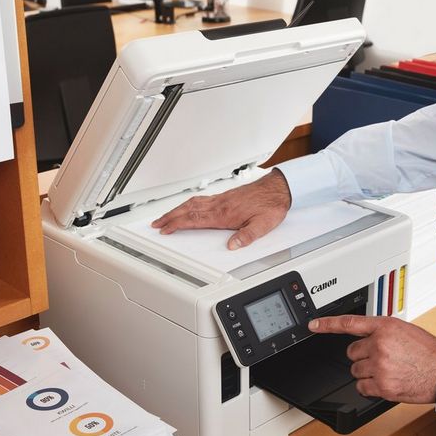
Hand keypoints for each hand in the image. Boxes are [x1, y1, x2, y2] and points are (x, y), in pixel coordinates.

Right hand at [151, 169, 291, 249]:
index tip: (165, 229)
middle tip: (156, 223)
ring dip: (177, 210)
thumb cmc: (271, 206)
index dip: (177, 224)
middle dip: (170, 217)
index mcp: (224, 214)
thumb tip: (232, 246)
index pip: (194, 219)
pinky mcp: (225, 196)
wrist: (279, 189)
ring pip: (193, 203)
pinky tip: (187, 206)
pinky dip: (188, 204)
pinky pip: (201, 200)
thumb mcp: (262, 225)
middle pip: (188, 210)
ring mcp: (221, 199)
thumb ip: (247, 236)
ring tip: (166, 216)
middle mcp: (220, 205)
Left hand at [308, 315, 435, 403]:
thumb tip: (365, 337)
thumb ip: (381, 331)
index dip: (327, 324)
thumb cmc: (427, 351)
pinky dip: (370, 388)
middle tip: (381, 359)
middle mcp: (379, 344)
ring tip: (387, 370)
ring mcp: (380, 366)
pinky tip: (386, 382)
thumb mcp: (403, 330)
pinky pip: (362, 388)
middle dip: (363, 356)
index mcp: (384, 327)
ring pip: (356, 371)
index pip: (349, 323)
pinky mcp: (383, 386)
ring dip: (367, 372)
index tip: (313, 325)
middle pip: (352, 353)